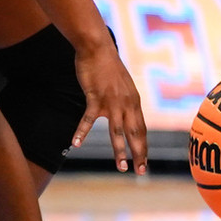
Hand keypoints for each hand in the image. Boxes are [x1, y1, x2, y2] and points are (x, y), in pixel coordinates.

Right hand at [71, 41, 149, 174]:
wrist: (97, 48)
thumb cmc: (108, 67)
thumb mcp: (123, 86)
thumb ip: (126, 101)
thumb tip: (127, 113)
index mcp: (134, 102)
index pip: (141, 129)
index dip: (143, 147)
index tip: (145, 162)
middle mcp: (127, 104)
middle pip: (135, 134)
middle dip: (139, 154)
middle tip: (141, 172)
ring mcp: (112, 102)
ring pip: (117, 131)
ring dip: (120, 151)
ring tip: (121, 167)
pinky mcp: (95, 97)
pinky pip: (88, 119)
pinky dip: (81, 132)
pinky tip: (75, 144)